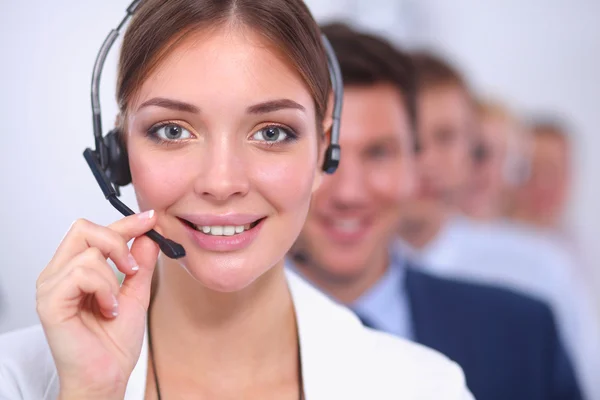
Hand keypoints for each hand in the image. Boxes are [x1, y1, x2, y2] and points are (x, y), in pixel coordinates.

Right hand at [36, 210, 159, 398]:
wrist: (107, 375)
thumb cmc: (114, 341)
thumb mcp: (136, 292)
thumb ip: (140, 263)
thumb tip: (148, 235)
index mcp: (75, 269)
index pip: (95, 232)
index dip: (125, 222)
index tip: (151, 218)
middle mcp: (59, 274)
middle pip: (84, 229)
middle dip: (117, 242)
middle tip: (131, 270)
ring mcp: (51, 287)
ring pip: (88, 252)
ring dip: (113, 277)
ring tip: (115, 303)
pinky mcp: (49, 302)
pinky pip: (81, 273)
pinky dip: (103, 289)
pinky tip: (107, 309)